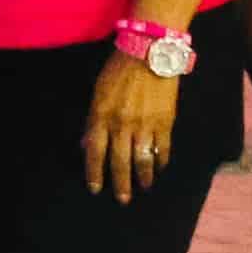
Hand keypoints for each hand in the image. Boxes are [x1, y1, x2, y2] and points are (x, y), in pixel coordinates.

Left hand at [82, 53, 182, 199]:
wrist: (150, 52)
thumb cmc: (119, 70)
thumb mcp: (98, 92)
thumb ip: (93, 120)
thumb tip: (86, 145)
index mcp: (101, 115)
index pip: (95, 152)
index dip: (95, 173)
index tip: (96, 189)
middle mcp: (122, 124)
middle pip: (120, 162)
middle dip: (121, 184)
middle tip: (123, 199)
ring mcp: (145, 124)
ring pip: (143, 160)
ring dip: (143, 177)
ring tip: (144, 187)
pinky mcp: (165, 122)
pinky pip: (163, 149)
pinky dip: (161, 161)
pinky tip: (160, 168)